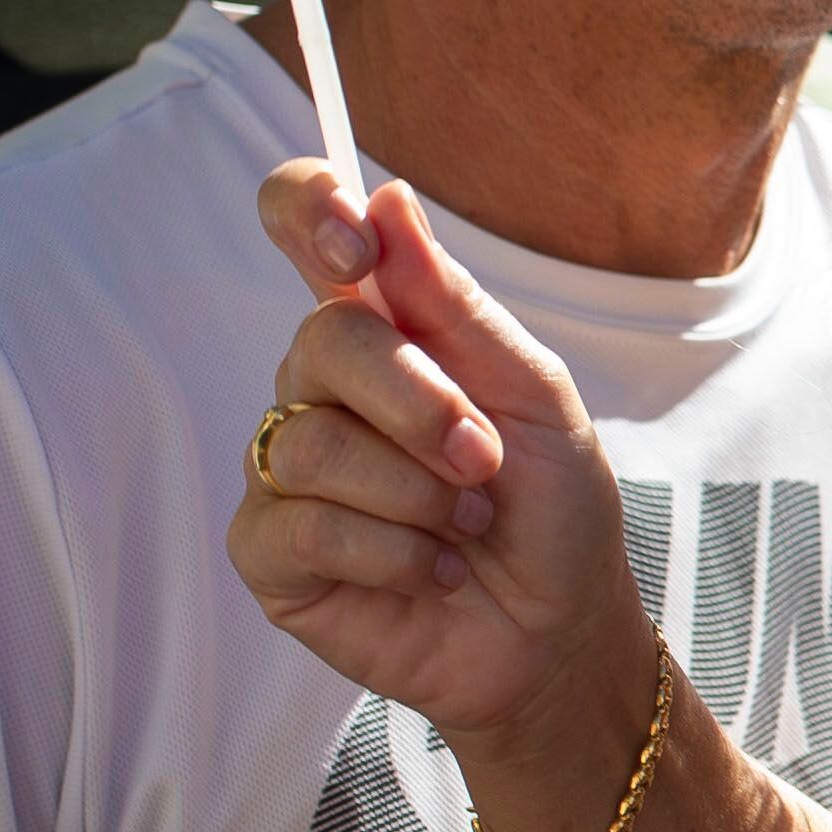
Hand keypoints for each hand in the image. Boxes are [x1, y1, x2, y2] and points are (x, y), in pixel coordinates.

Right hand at [226, 160, 650, 756]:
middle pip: (320, 340)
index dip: (306, 208)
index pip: (304, 225)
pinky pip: (301, 526)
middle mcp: (319, 388)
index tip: (350, 238)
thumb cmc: (552, 507)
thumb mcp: (535, 394)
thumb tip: (389, 201)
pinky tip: (431, 572)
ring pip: (311, 442)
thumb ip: (454, 306)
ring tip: (467, 527)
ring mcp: (284, 469)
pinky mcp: (271, 554)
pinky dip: (391, 552)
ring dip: (418, 493)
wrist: (561, 630)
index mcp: (383, 329)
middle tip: (485, 458)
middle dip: (419, 404)